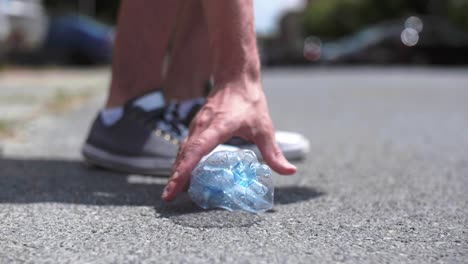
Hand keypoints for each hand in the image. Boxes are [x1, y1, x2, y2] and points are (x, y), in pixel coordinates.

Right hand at [161, 81, 296, 200]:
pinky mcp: (196, 126)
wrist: (236, 78)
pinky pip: (186, 146)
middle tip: (168, 197)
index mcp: (218, 127)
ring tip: (172, 191)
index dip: (186, 169)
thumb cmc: (250, 102)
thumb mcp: (264, 128)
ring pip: (183, 150)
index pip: (197, 150)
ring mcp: (197, 126)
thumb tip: (289, 171)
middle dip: (176, 176)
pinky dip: (182, 161)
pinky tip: (182, 173)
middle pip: (185, 154)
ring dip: (176, 169)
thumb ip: (273, 152)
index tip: (176, 185)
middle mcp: (202, 127)